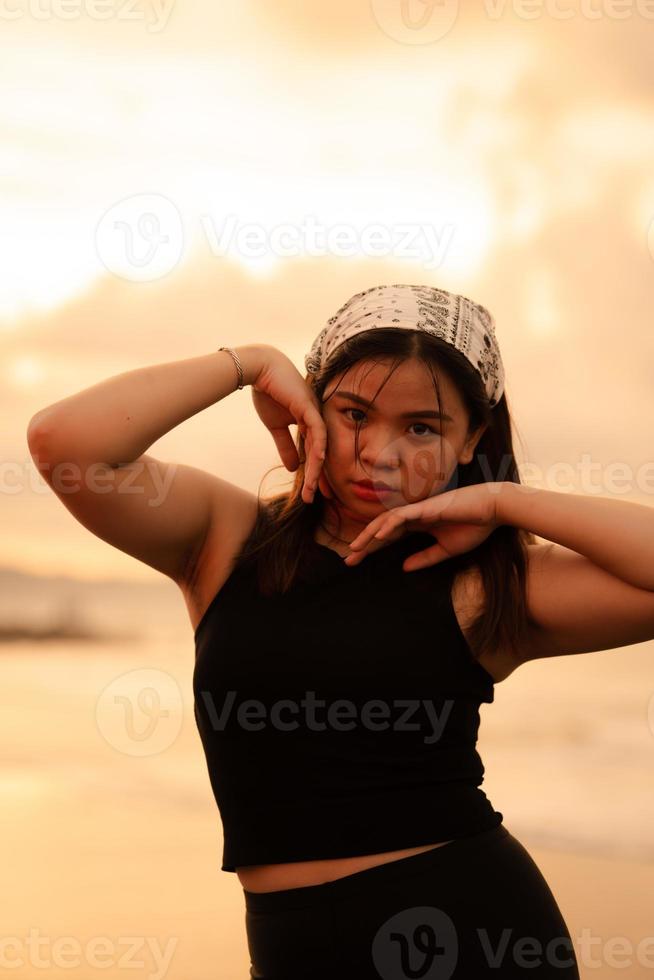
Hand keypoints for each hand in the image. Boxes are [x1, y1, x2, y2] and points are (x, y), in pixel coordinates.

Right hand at [250, 347, 326, 503]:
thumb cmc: (268, 392)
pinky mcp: (308, 405)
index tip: (315, 493)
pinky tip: (319, 460)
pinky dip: (319, 444)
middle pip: (321, 453)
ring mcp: (314, 412)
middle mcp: (316, 419)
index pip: (316, 452)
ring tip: (313, 489)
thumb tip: (292, 468)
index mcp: (309, 423)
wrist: (259, 369)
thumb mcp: (275, 426)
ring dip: (317, 468)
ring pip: (320, 445)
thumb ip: (285, 446)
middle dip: (319, 478)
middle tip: (316, 499)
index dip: (317, 473)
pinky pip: (317, 428)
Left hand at [344, 482, 505, 570]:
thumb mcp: (446, 550)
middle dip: (364, 544)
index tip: (356, 562)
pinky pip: (402, 515)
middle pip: (382, 529)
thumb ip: (425, 558)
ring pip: (386, 521)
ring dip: (370, 534)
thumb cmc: (474, 526)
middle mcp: (414, 516)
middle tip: (348, 560)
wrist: (493, 510)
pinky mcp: (426, 507)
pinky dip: (389, 524)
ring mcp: (418, 510)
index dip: (372, 549)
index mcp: (418, 525)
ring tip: (355, 548)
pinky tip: (378, 536)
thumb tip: (404, 568)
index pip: (388, 537)